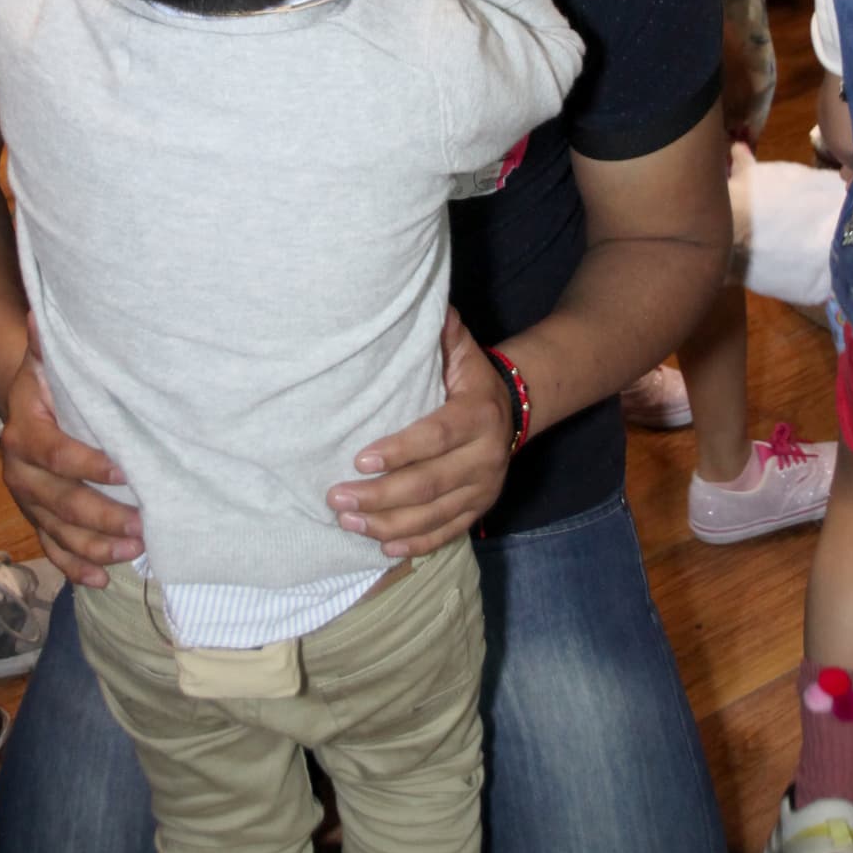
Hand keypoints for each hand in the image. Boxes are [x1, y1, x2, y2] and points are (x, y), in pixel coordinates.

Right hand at [0, 316, 143, 586]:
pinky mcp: (37, 519)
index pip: (56, 453)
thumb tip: (40, 316)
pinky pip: (53, 548)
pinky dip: (76, 567)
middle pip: (60, 501)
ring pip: (59, 531)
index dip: (87, 464)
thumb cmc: (51, 382)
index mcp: (25, 433)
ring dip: (96, 547)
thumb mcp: (51, 362)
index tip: (124, 471)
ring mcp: (28, 500)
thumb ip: (50, 348)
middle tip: (141, 525)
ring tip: (134, 551)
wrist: (26, 404)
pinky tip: (101, 579)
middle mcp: (20, 472)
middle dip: (102, 517)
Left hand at [326, 309, 511, 556]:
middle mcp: (487, 457)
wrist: (515, 408)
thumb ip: (442, 332)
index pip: (436, 437)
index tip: (359, 460)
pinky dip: (416, 544)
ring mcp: (485, 488)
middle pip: (430, 483)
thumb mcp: (461, 350)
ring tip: (347, 521)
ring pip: (434, 514)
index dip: (399, 451)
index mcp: (478, 416)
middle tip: (337, 497)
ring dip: (388, 524)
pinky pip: (447, 532)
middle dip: (380, 495)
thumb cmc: (469, 379)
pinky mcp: (479, 509)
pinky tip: (382, 546)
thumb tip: (424, 306)